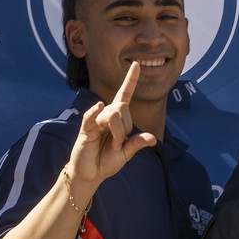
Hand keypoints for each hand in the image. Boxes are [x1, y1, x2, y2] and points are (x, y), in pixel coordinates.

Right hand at [66, 61, 158, 196]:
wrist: (91, 173)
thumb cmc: (106, 161)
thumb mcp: (126, 154)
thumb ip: (137, 144)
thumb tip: (153, 138)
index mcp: (118, 119)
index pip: (125, 95)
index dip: (131, 80)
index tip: (136, 65)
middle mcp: (107, 115)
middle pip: (123, 108)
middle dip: (125, 128)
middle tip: (118, 144)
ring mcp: (96, 120)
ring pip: (113, 114)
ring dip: (117, 133)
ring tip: (111, 146)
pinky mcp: (86, 127)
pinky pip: (93, 115)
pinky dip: (96, 111)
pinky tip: (98, 107)